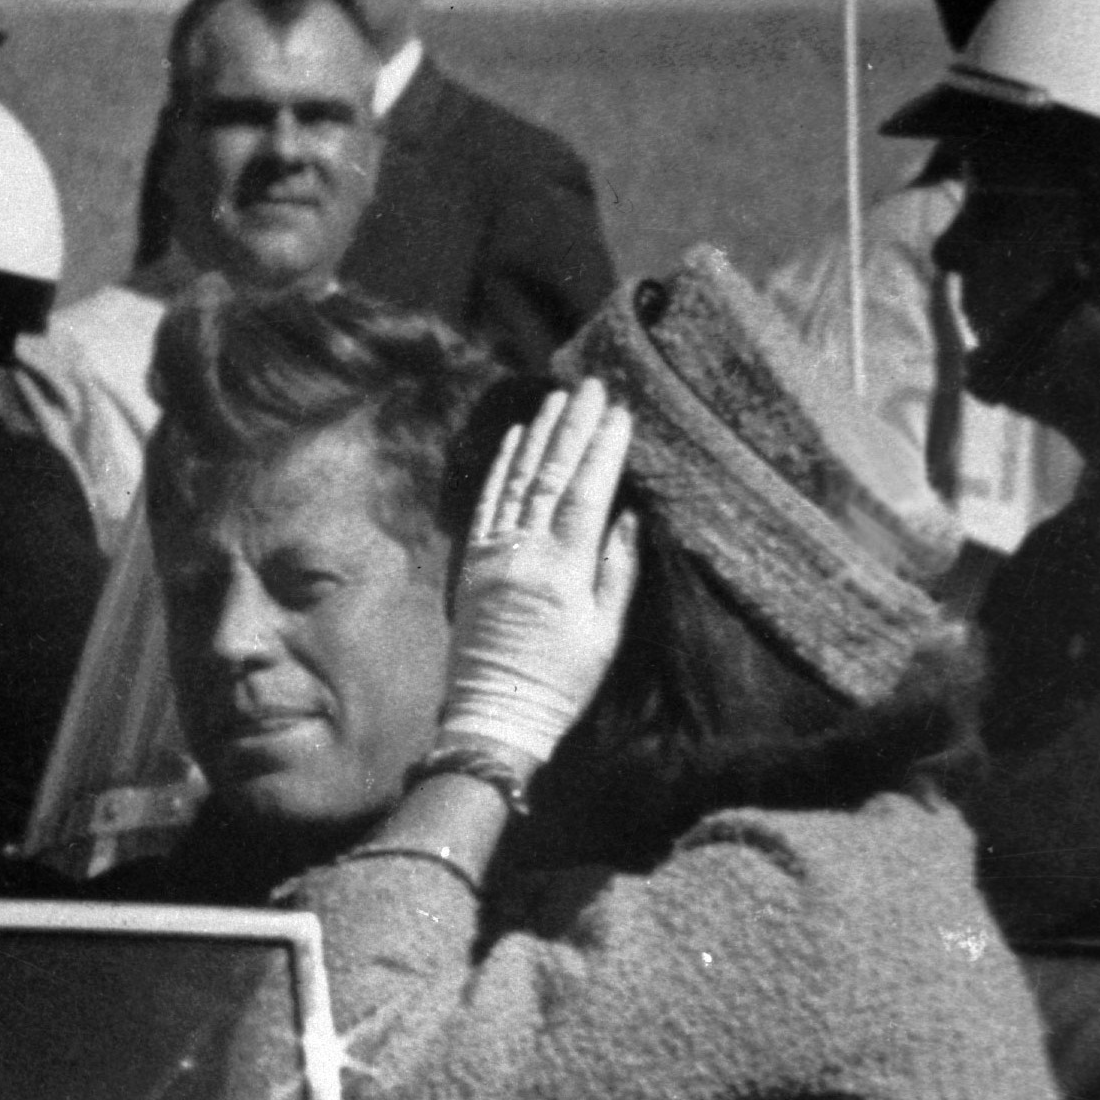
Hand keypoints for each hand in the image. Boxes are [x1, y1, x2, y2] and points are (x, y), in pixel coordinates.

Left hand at [442, 381, 639, 771]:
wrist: (495, 714)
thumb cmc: (562, 682)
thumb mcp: (605, 633)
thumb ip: (617, 570)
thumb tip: (629, 515)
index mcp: (561, 571)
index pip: (585, 494)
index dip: (602, 450)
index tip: (619, 412)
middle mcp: (522, 554)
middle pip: (550, 476)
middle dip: (573, 427)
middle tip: (591, 386)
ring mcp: (492, 555)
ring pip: (517, 482)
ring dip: (538, 436)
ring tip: (558, 399)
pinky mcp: (471, 563)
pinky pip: (487, 504)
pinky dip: (501, 468)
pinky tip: (515, 438)